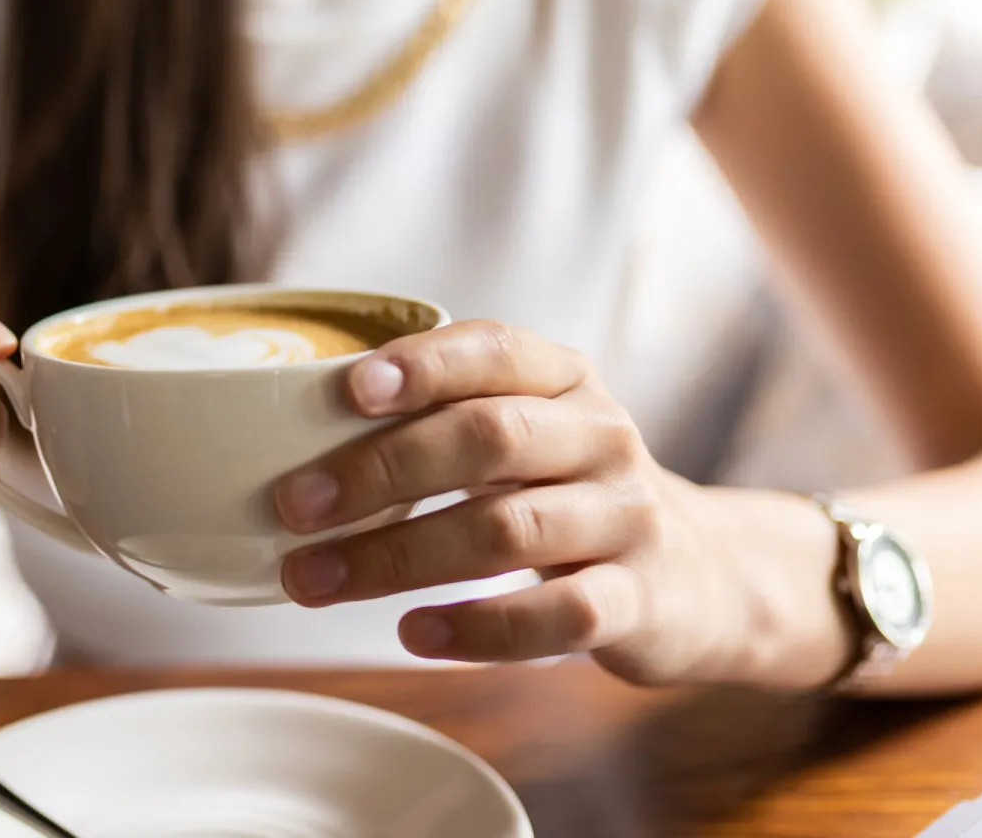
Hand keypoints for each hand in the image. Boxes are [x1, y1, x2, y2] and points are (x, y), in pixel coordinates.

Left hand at [272, 320, 813, 685]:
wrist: (698, 577)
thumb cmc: (565, 493)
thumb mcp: (522, 435)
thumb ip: (437, 421)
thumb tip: (283, 437)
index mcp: (564, 378)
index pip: (496, 350)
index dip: (423, 366)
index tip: (346, 390)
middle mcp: (601, 435)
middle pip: (488, 437)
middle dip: (380, 470)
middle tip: (293, 506)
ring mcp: (626, 517)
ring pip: (507, 528)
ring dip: (397, 555)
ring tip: (314, 580)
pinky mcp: (639, 599)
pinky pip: (558, 615)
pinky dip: (477, 627)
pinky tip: (414, 632)